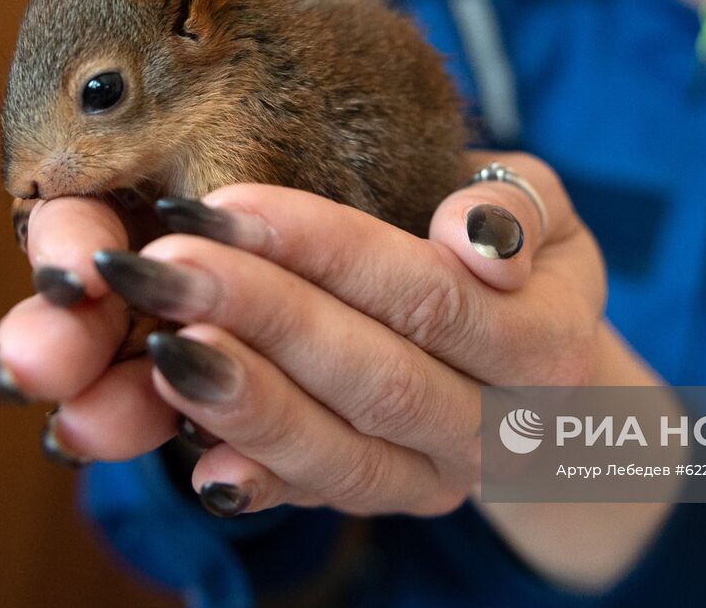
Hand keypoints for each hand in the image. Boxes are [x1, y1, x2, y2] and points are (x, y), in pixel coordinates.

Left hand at [0, 152, 614, 515]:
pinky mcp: (391, 499)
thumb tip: (473, 241)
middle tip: (164, 268)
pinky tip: (190, 455)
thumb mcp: (539, 206)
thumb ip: (516, 212)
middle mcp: (501, 426)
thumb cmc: (517, 248)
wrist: (531, 346)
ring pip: (343, 455)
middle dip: (263, 319)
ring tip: (161, 348)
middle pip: (377, 378)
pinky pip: (319, 501)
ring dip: (245, 402)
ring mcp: (442, 474)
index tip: (229, 205)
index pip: (429, 295)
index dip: (328, 252)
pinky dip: (255, 482)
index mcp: (544, 343)